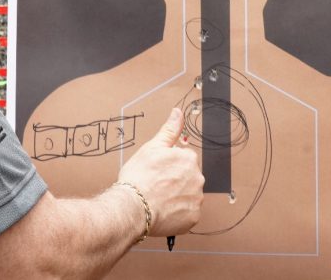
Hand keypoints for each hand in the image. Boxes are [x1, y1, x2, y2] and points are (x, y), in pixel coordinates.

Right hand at [118, 107, 203, 235]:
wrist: (132, 208)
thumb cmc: (139, 178)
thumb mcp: (152, 147)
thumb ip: (169, 130)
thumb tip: (178, 112)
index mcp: (189, 159)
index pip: (184, 159)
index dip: (169, 165)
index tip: (158, 171)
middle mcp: (198, 178)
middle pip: (188, 177)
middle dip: (176, 180)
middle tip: (157, 185)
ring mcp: (196, 199)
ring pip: (188, 195)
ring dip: (177, 197)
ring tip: (159, 199)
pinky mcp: (193, 217)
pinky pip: (188, 213)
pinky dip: (178, 213)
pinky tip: (164, 211)